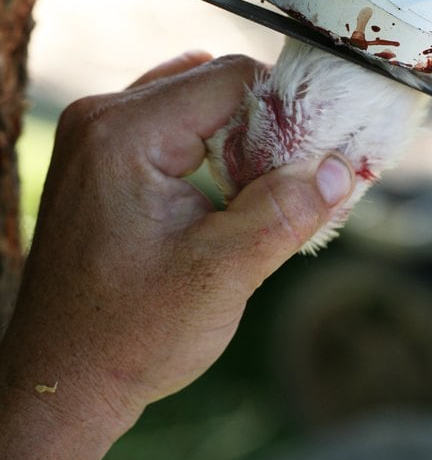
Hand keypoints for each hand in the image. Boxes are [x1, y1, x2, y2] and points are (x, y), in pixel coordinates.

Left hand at [0, 50, 353, 459]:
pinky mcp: (102, 155)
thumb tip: (341, 168)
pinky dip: (212, 149)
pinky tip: (230, 194)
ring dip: (241, 140)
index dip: (288, 112)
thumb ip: (284, 214)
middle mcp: (101, 117)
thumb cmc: (129, 336)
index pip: (232, 78)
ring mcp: (95, 133)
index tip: (321, 158)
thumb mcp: (220, 276)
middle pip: (214, 84)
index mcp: (124, 132)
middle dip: (266, 129)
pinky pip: (174, 126)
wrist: (62, 381)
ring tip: (262, 195)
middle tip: (299, 181)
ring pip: (198, 102)